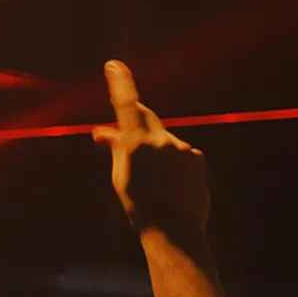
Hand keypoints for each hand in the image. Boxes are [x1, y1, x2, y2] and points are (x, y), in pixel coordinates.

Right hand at [93, 60, 208, 234]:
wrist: (174, 231)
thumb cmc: (140, 207)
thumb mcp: (120, 177)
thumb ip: (115, 149)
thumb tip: (101, 131)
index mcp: (136, 145)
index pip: (126, 106)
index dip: (120, 83)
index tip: (114, 65)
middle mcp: (161, 141)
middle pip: (146, 118)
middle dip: (136, 119)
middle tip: (126, 130)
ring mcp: (182, 148)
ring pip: (164, 140)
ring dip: (156, 151)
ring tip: (153, 182)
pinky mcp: (196, 157)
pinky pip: (180, 153)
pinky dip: (173, 163)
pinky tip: (171, 186)